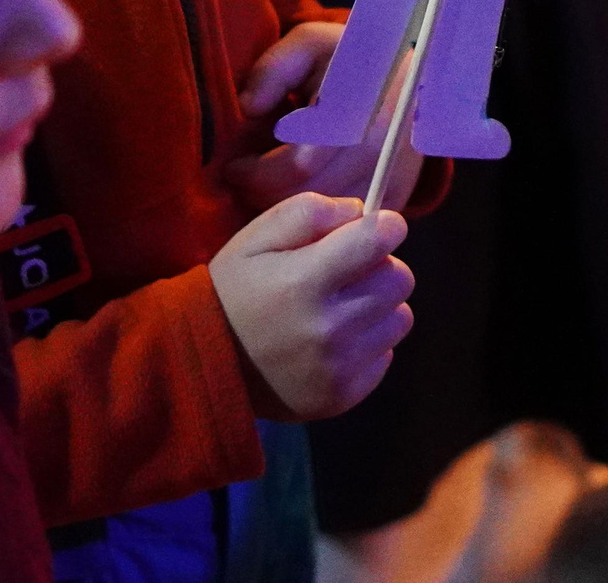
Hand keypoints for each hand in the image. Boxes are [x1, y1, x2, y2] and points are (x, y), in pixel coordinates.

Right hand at [208, 193, 413, 420]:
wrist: (207, 364)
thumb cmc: (234, 290)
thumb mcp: (254, 238)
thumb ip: (307, 213)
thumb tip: (361, 211)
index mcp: (303, 281)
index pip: (379, 241)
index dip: (385, 226)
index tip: (377, 227)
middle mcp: (328, 328)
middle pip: (400, 280)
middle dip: (381, 266)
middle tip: (349, 271)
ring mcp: (339, 368)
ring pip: (400, 318)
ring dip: (378, 306)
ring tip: (341, 307)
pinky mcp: (345, 396)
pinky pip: (386, 355)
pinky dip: (368, 343)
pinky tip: (334, 341)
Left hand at [225, 22, 422, 209]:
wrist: (405, 74)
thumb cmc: (347, 58)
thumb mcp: (308, 43)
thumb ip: (275, 68)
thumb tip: (249, 106)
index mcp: (361, 108)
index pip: (298, 165)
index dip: (256, 173)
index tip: (234, 165)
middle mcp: (385, 147)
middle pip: (312, 196)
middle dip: (266, 194)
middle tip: (243, 181)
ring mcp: (395, 175)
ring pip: (329, 219)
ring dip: (289, 208)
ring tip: (266, 185)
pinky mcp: (398, 194)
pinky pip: (348, 223)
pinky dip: (318, 216)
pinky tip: (299, 192)